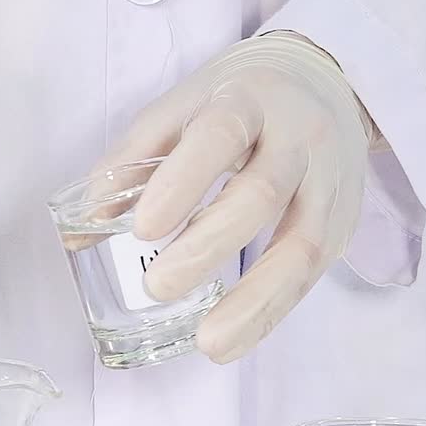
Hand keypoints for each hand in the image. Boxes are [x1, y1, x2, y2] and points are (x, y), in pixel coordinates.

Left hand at [106, 32, 381, 363]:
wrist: (324, 82)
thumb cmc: (237, 102)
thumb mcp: (182, 107)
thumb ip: (132, 160)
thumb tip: (82, 226)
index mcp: (247, 99)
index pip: (220, 134)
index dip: (183, 181)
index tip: (144, 228)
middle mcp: (296, 136)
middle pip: (261, 193)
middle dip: (209, 245)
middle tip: (158, 286)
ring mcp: (327, 181)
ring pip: (302, 244)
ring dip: (254, 301)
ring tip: (209, 343)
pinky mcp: (343, 221)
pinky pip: (313, 273)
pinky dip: (273, 311)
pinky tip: (236, 338)